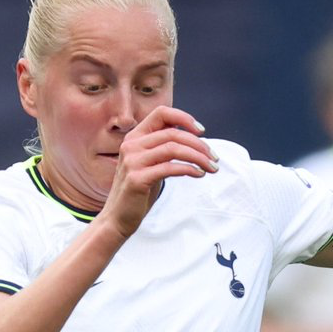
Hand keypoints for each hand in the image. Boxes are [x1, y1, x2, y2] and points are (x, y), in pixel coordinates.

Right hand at [108, 105, 216, 236]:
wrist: (117, 217)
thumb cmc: (139, 190)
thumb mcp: (151, 163)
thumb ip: (165, 149)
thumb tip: (195, 141)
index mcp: (135, 137)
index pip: (161, 113)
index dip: (184, 118)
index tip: (202, 131)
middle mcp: (131, 145)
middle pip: (173, 133)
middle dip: (199, 144)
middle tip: (214, 158)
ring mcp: (132, 161)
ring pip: (173, 148)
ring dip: (198, 157)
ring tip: (212, 168)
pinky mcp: (137, 179)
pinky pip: (170, 168)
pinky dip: (189, 169)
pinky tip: (199, 174)